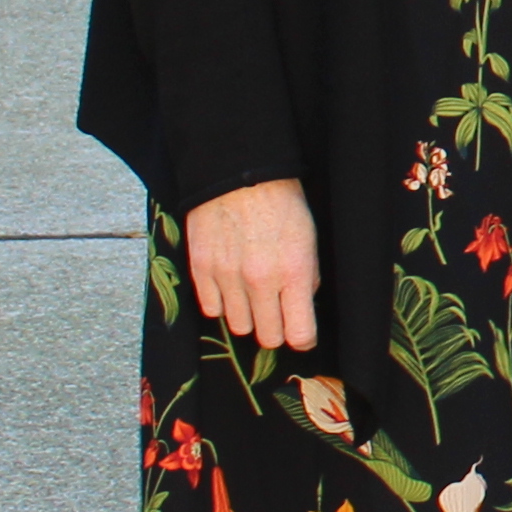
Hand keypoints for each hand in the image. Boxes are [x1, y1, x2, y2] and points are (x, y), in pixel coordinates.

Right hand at [184, 177, 320, 351]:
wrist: (240, 172)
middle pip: (268, 337)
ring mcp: (227, 277)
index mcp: (294, 272)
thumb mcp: (310, 239)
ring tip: (253, 295)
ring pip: (238, 326)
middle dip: (276, 330)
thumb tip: (301, 308)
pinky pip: (211, 309)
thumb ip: (306, 278)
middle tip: (278, 313)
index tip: (303, 335)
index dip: (304, 339)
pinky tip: (231, 285)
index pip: (300, 334)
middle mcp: (260, 280)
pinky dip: (222, 303)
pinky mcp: (201, 269)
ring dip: (248, 316)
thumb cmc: (281, 203)